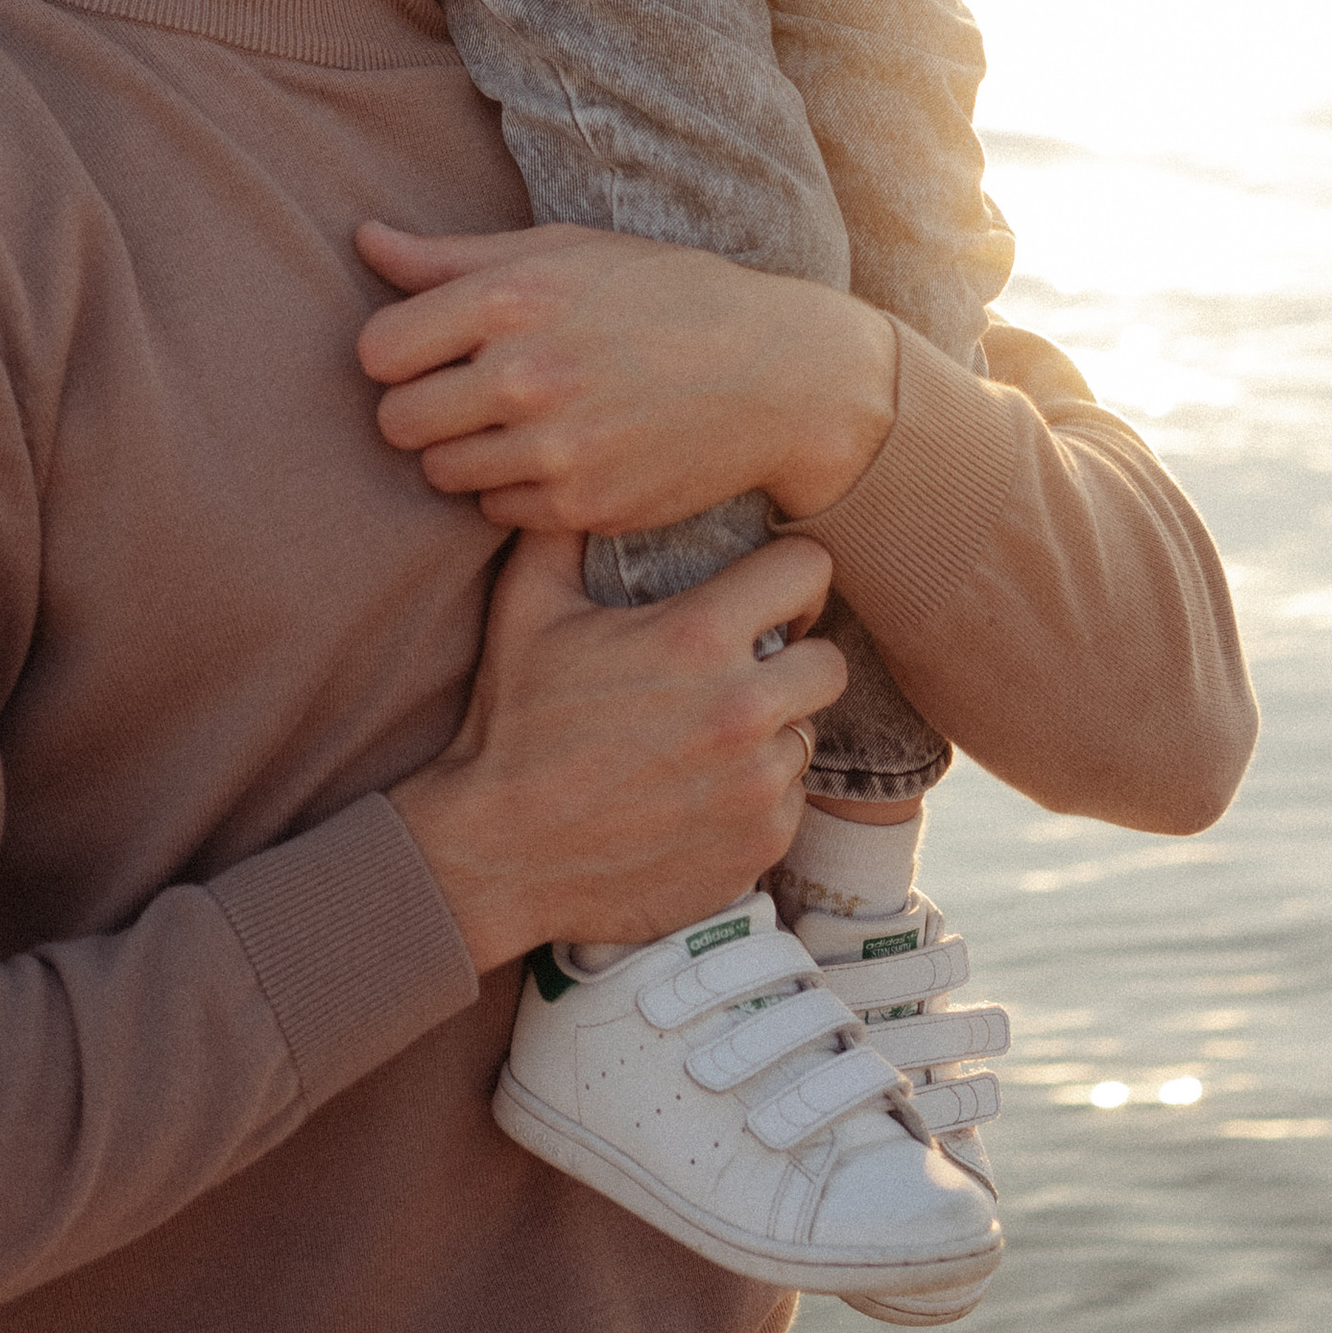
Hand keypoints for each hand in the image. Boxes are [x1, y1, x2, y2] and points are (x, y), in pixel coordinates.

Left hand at [355, 220, 898, 531]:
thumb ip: (453, 257)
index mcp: (512, 298)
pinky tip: (557, 456)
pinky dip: (513, 491)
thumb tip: (363, 240)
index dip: (395, 353)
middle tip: (467, 394)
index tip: (429, 350)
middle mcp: (526, 376)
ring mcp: (555, 450)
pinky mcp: (583, 507)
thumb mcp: (565, 251)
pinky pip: (496, 514)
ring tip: (517, 422)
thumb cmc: (663, 295)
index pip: (378, 351)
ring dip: (464, 453)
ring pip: (440, 475)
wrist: (777, 375)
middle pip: (397, 421)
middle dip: (421, 408)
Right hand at [390, 528, 844, 970]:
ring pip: (808, 734)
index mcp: (697, 638)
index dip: (791, 573)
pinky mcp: (761, 843)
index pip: (809, 570)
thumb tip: (579, 478)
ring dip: (773, 730)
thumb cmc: (514, 726)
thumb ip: (563, 531)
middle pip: (831, 661)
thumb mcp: (527, 610)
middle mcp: (744, 709)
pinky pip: (790, 800)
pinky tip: (702, 792)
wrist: (500, 854)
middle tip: (749, 668)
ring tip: (712, 735)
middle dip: (795, 658)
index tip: (768, 592)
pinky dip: (757, 793)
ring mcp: (758, 783)